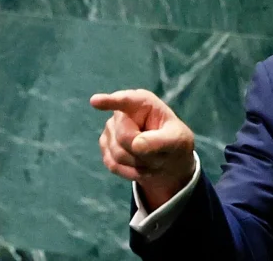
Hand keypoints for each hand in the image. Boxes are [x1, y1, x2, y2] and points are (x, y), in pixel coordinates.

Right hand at [91, 89, 195, 210]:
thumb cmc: (175, 142)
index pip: (126, 101)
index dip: (110, 101)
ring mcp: (111, 129)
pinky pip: (113, 164)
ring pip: (118, 153)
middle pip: (124, 137)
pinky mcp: (105, 147)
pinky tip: (141, 165)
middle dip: (142, 151)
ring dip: (139, 162)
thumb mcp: (177, 141)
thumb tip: (136, 144)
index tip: (95, 101)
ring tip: (152, 158)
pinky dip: (130, 170)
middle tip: (160, 153)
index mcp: (143, 103)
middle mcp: (123, 113)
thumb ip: (159, 141)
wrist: (168, 161)